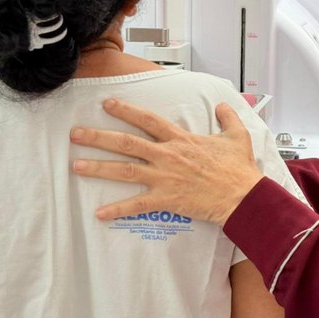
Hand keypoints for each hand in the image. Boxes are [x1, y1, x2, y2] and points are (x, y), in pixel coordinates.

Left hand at [70, 99, 264, 225]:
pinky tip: (100, 213)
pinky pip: (137, 205)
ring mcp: (164, 178)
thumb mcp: (237, 136)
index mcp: (181, 140)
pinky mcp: (167, 200)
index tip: (107, 104)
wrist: (242, 196)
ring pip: (125, 170)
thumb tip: (224, 106)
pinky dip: (117, 210)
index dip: (126, 110)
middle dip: (98, 137)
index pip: (148, 120)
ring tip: (76, 166)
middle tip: (76, 134)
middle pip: (126, 143)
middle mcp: (167, 156)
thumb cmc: (239, 169)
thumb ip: (228, 118)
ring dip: (99, 167)